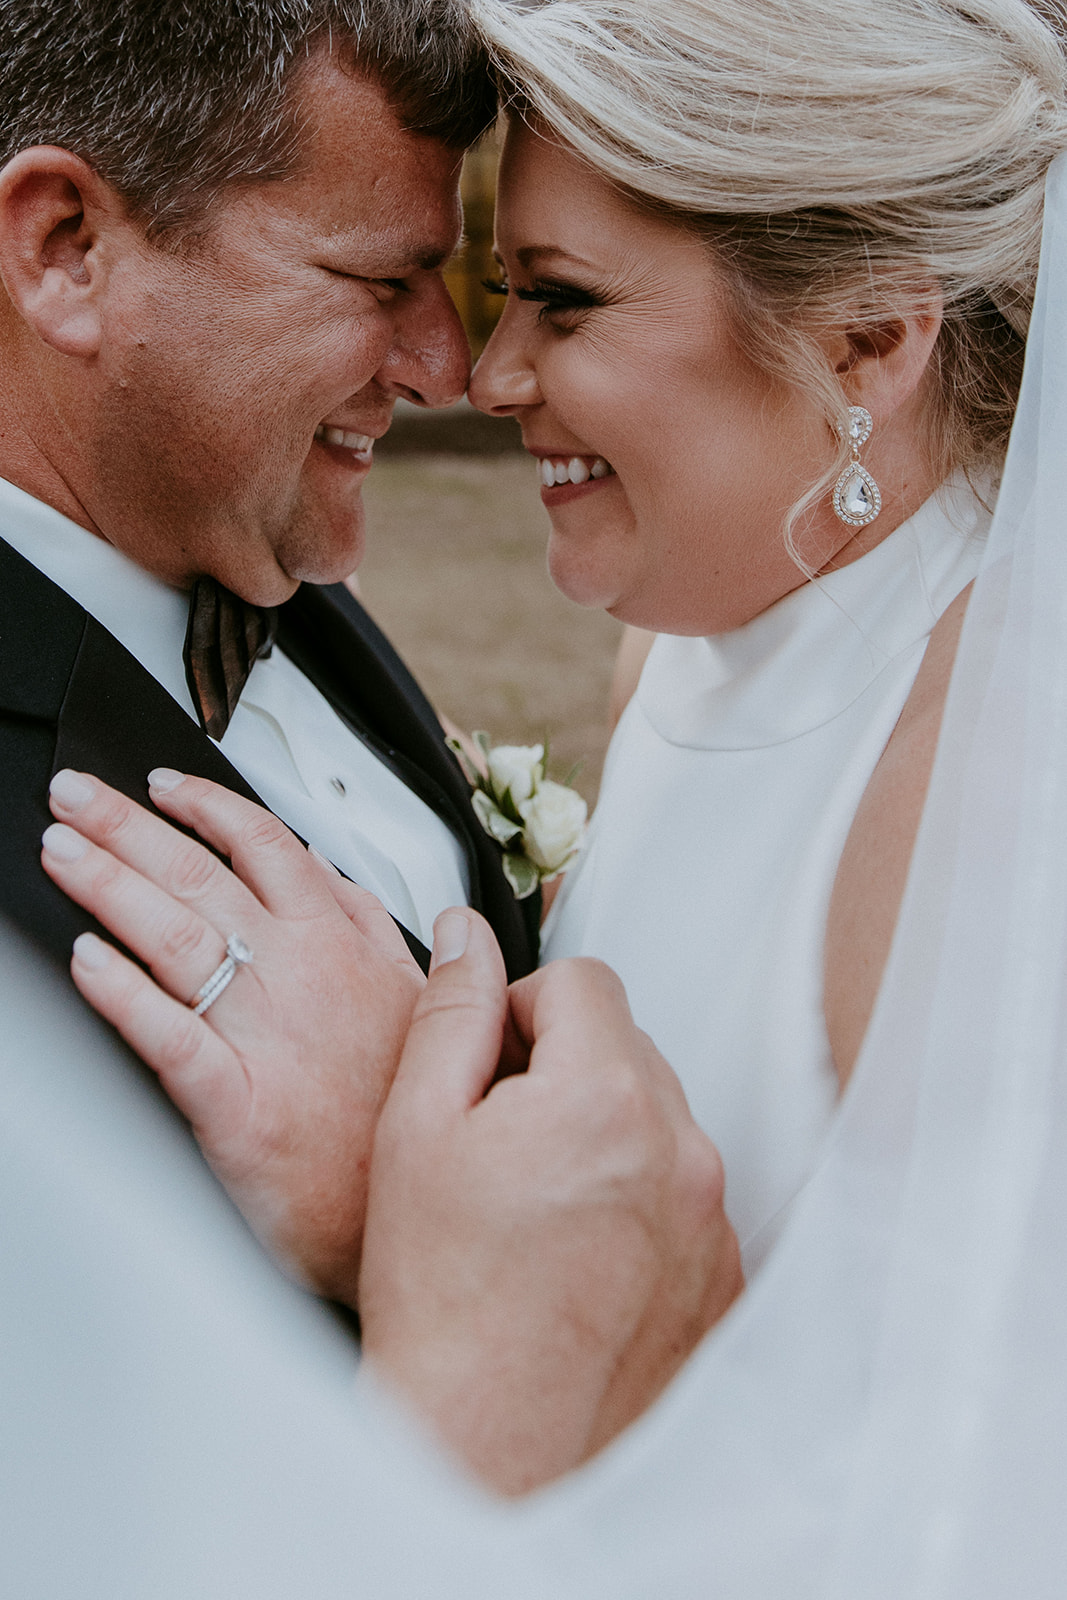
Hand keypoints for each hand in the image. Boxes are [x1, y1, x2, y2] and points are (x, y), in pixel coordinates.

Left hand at [41, 769, 423, 1302]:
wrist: (415, 1213)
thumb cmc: (406, 1111)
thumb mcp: (419, 999)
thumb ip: (370, 929)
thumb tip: (334, 877)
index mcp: (340, 946)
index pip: (265, 845)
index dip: (206, 806)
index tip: (162, 785)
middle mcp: (300, 977)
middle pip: (200, 876)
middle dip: (125, 826)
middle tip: (73, 795)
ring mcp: (268, 1036)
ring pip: (176, 938)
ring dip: (108, 884)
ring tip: (61, 851)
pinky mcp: (239, 1105)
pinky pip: (170, 1038)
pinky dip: (123, 996)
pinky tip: (85, 962)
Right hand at [359, 909, 742, 1495]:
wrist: (489, 1448)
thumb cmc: (446, 1307)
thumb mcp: (416, 1129)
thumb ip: (451, 1012)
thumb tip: (466, 939)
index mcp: (607, 1098)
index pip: (585, 979)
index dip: (523, 1006)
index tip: (493, 1058)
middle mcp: (680, 1149)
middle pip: (627, 1046)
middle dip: (564, 1067)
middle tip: (499, 1136)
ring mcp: (709, 1216)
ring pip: (658, 1118)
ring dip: (604, 1131)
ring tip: (534, 1202)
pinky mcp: (722, 1273)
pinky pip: (684, 1191)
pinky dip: (637, 1197)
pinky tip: (574, 1247)